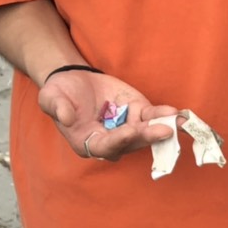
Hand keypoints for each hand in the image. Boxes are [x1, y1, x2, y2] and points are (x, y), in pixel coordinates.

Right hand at [39, 69, 177, 162]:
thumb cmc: (59, 93)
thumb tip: (65, 117)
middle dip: (148, 136)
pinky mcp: (138, 114)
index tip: (130, 131)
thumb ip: (57, 107)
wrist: (74, 80)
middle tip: (164, 130)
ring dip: (163, 128)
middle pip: (131, 142)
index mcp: (88, 143)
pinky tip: (176, 113)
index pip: (105, 146)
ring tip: (178, 122)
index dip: (118, 140)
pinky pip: (153, 117)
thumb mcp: (50, 98)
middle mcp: (112, 141)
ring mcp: (127, 128)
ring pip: (146, 132)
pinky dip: (164, 115)